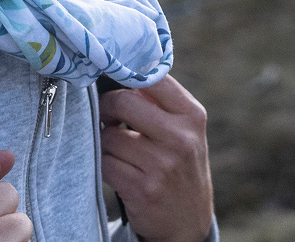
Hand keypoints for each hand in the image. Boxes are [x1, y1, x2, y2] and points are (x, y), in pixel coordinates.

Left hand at [100, 74, 213, 241]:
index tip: (111, 78)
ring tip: (115, 147)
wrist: (188, 223)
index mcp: (192, 116)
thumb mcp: (184, 132)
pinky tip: (114, 166)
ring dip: (104, 140)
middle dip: (106, 107)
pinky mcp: (142, 189)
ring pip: (108, 135)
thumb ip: (158, 103)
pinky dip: (102, 162)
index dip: (124, 74)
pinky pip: (104, 162)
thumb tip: (116, 71)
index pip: (152, 78)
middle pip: (123, 102)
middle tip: (106, 115)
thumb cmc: (179, 167)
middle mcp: (181, 139)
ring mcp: (162, 165)